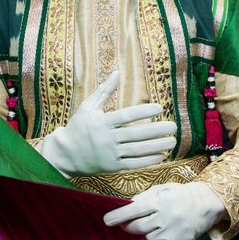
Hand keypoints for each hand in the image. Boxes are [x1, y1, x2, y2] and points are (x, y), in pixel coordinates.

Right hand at [36, 71, 176, 176]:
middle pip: (136, 134)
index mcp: (102, 122)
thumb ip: (104, 90)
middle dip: (157, 131)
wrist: (64, 154)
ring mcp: (110, 154)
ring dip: (157, 146)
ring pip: (137, 150)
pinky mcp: (112, 166)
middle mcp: (107, 138)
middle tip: (174, 126)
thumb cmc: (77, 126)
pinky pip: (132, 164)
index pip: (126, 116)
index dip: (143, 112)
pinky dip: (147, 160)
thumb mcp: (88, 106)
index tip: (160, 107)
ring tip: (173, 141)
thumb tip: (117, 72)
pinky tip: (161, 155)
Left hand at [103, 182, 226, 239]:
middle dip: (129, 226)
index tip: (107, 220)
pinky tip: (153, 238)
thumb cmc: (180, 194)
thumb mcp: (161, 188)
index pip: (134, 209)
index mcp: (160, 200)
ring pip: (145, 239)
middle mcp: (166, 217)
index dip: (118, 216)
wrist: (205, 204)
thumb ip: (143, 197)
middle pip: (137, 227)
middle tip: (129, 223)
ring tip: (152, 226)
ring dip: (143, 235)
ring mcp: (171, 232)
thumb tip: (125, 206)